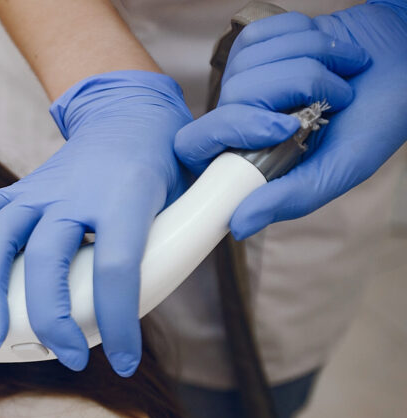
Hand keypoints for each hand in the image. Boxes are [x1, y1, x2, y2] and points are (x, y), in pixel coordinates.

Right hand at [0, 71, 191, 375]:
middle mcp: (76, 191)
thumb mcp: (181, 207)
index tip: (123, 360)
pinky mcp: (20, 190)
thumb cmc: (158, 171)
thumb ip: (164, 259)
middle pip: (47, 258)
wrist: (129, 118)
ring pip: (2, 237)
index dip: (117, 320)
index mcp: (126, 197)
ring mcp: (41, 189)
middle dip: (49, 318)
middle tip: (64, 357)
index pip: (116, 267)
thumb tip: (139, 324)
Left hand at [175, 3, 406, 239]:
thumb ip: (291, 196)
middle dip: (295, 88)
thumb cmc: (376, 119)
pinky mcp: (255, 42)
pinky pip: (260, 33)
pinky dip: (303, 38)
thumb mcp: (342, 166)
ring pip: (248, 62)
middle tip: (331, 101)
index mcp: (245, 154)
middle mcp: (237, 116)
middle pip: (233, 97)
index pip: (191, 145)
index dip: (231, 130)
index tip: (283, 127)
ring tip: (337, 79)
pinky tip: (325, 53)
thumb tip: (237, 225)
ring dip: (309, 63)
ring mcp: (243, 76)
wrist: (403, 61)